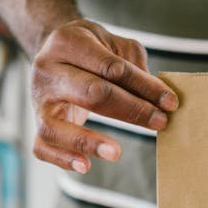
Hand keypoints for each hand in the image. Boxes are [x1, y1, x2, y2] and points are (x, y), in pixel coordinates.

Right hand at [30, 19, 178, 172]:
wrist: (51, 51)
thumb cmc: (89, 49)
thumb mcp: (111, 42)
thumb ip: (132, 63)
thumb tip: (154, 95)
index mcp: (67, 42)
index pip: (112, 68)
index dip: (144, 86)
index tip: (170, 103)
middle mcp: (47, 70)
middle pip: (92, 93)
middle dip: (131, 110)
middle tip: (160, 123)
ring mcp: (38, 100)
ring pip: (57, 126)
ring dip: (88, 141)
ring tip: (117, 152)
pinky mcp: (37, 123)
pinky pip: (42, 147)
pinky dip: (62, 159)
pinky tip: (86, 166)